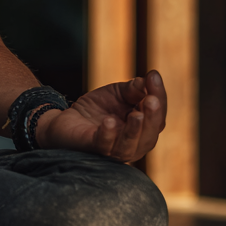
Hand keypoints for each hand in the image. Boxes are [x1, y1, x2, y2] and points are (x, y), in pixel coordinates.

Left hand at [35, 70, 166, 162]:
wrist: (66, 118)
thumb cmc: (97, 109)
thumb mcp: (117, 94)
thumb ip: (133, 89)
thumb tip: (149, 79)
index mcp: (143, 129)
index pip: (157, 116)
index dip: (158, 96)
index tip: (154, 76)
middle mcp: (133, 144)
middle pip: (149, 135)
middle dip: (152, 118)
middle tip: (152, 100)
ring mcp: (114, 149)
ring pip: (129, 146)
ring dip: (134, 130)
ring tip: (137, 115)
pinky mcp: (93, 148)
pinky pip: (104, 145)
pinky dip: (108, 134)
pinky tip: (109, 121)